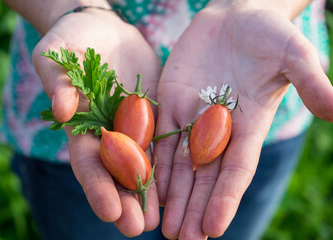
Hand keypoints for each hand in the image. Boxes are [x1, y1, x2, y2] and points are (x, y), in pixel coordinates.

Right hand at [32, 9, 161, 236]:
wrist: (108, 30)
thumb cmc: (75, 40)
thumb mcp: (60, 54)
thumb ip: (59, 81)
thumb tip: (62, 111)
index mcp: (81, 127)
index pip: (87, 163)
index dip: (97, 187)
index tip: (110, 211)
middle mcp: (108, 136)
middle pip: (115, 174)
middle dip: (126, 201)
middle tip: (138, 228)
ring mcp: (133, 129)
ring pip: (141, 167)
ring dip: (149, 195)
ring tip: (161, 221)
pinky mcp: (154, 118)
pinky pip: (163, 145)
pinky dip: (169, 168)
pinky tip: (179, 189)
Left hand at [154, 3, 332, 238]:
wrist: (235, 17)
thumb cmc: (268, 33)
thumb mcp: (292, 54)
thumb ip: (310, 82)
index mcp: (248, 126)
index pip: (236, 170)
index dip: (225, 199)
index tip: (213, 229)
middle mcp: (217, 130)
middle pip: (204, 177)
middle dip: (192, 208)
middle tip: (180, 239)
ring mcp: (191, 118)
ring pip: (177, 163)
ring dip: (169, 195)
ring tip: (160, 226)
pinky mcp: (169, 103)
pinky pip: (156, 137)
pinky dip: (150, 161)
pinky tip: (142, 185)